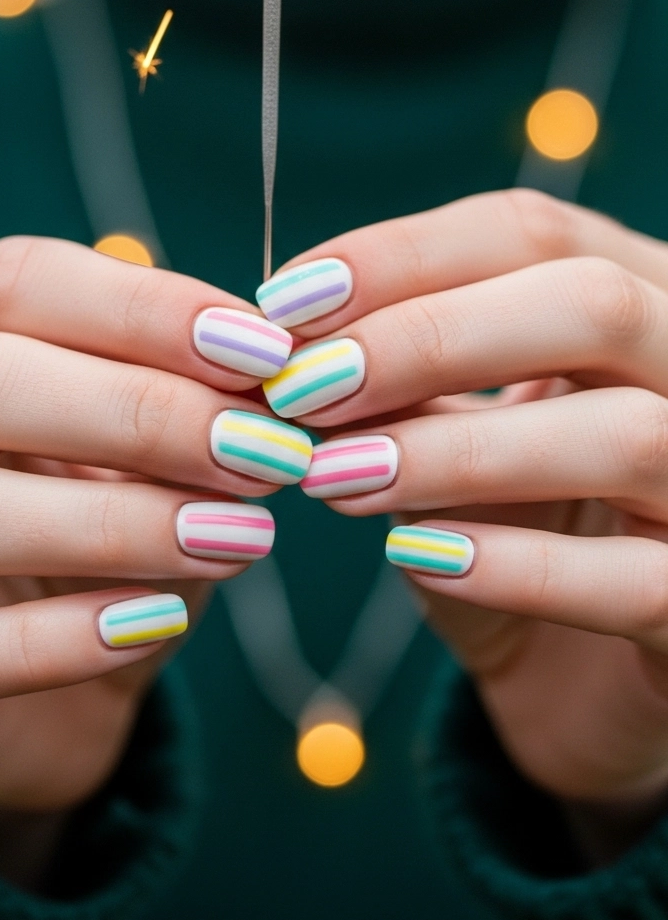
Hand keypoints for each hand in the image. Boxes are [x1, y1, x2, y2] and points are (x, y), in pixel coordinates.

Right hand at [0, 236, 302, 811]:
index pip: (11, 283)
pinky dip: (61, 638)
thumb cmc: (81, 541)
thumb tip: (268, 387)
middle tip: (264, 451)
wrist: (29, 706)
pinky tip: (160, 621)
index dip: (143, 308)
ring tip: (238, 538)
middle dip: (139, 412)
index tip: (264, 351)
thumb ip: (173, 404)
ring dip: (114, 523)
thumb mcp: (123, 453)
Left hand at [258, 190, 667, 808]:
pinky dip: (516, 564)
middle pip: (592, 304)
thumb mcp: (458, 441)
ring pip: (625, 432)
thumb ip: (410, 388)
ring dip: (459, 449)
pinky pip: (636, 579)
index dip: (403, 254)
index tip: (288, 299)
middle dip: (431, 336)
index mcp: (639, 297)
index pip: (533, 233)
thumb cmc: (520, 531)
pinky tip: (418, 557)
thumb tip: (303, 347)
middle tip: (305, 385)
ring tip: (336, 476)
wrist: (590, 686)